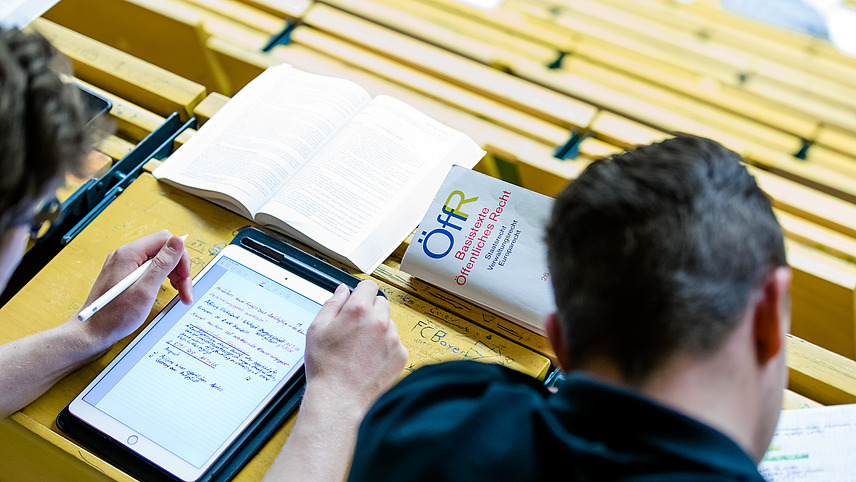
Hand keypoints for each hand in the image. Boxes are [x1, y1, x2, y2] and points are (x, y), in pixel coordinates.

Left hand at [73, 230, 191, 353]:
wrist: (92, 332)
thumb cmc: (115, 316)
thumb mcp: (145, 290)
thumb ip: (162, 264)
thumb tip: (178, 241)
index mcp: (129, 254)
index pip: (165, 239)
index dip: (180, 256)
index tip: (185, 275)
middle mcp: (125, 255)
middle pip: (163, 250)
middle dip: (178, 268)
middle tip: (185, 290)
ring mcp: (124, 264)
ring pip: (159, 260)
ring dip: (173, 275)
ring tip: (180, 295)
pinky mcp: (125, 274)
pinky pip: (150, 269)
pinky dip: (162, 279)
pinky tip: (166, 291)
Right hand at [304, 280, 407, 415]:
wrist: (340, 399)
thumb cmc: (326, 368)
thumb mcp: (317, 329)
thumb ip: (332, 305)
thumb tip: (342, 291)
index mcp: (359, 310)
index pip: (369, 286)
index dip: (361, 292)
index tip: (358, 300)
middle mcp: (379, 322)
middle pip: (381, 303)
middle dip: (369, 311)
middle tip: (355, 329)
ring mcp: (393, 339)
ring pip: (389, 324)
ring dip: (378, 330)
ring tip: (361, 349)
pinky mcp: (401, 356)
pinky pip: (395, 343)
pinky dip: (385, 348)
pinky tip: (370, 359)